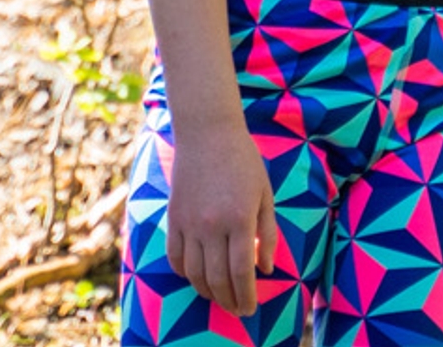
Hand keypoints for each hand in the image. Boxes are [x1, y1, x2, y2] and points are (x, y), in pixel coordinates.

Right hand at [170, 113, 285, 315]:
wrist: (207, 133)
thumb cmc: (243, 161)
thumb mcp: (265, 194)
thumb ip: (268, 233)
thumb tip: (265, 268)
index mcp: (239, 219)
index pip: (241, 271)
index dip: (246, 295)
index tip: (250, 308)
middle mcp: (212, 225)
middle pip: (216, 279)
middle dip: (228, 301)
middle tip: (237, 309)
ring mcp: (189, 223)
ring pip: (194, 273)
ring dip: (207, 292)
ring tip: (219, 298)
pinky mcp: (174, 218)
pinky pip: (175, 257)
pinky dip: (184, 273)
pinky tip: (196, 277)